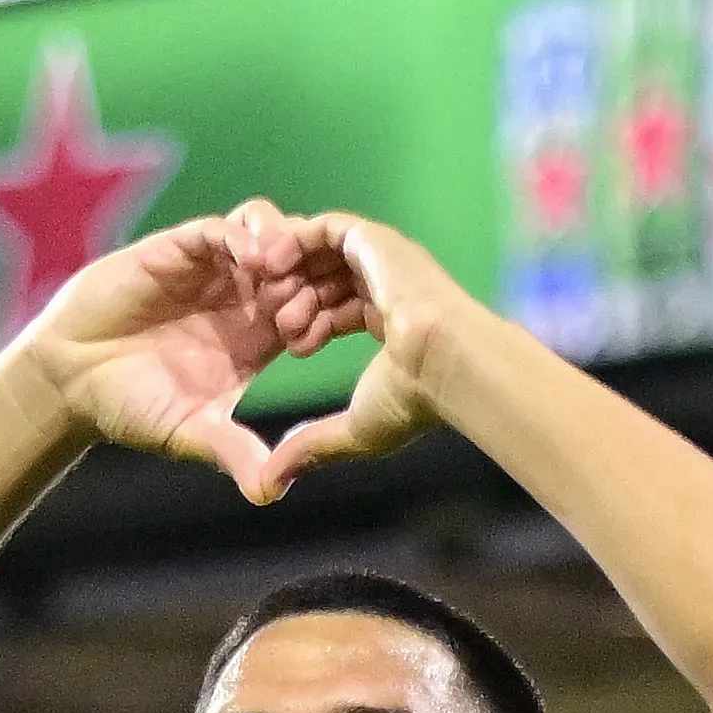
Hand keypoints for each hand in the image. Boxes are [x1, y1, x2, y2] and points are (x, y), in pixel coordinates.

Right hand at [16, 211, 298, 501]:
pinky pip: (225, 229)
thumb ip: (231, 453)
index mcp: (256, 341)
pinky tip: (249, 262)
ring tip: (276, 280)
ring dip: (284, 250)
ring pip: (271, 235)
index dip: (321, 321)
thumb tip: (270, 494)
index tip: (307, 345)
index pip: (313, 314)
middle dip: (308, 281)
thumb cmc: (129, 407)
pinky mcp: (180, 248)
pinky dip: (244, 237)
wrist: (70, 377)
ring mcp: (213, 271)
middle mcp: (241, 300)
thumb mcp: (189, 433)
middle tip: (296, 309)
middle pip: (301, 267)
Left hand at [255, 211, 477, 497]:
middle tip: (276, 323)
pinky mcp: (374, 241)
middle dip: (297, 300)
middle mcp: (391, 285)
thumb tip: (270, 483)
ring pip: (323, 254)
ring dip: (292, 274)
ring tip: (268, 296)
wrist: (445, 362)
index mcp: (394, 322)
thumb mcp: (353, 429)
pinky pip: (324, 228)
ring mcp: (385, 260)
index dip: (311, 325)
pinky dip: (294, 241)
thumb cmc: (412, 400)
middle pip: (328, 280)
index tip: (292, 346)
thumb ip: (312, 446)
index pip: (342, 311)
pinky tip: (273, 265)